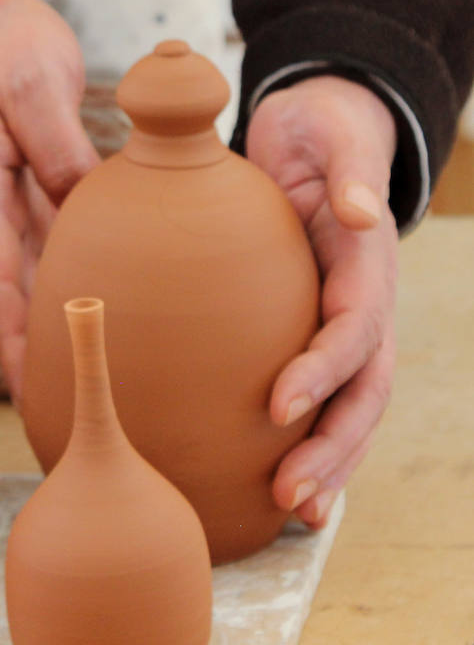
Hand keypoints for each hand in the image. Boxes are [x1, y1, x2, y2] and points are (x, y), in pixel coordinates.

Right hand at [0, 0, 98, 400]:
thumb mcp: (30, 80)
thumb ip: (57, 143)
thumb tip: (86, 202)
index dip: (10, 336)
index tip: (32, 387)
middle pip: (7, 299)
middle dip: (31, 358)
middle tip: (64, 411)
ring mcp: (7, 211)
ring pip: (31, 284)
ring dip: (53, 332)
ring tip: (86, 380)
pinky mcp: (32, 202)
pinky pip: (55, 252)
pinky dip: (76, 286)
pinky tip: (106, 313)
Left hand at [246, 75, 398, 527]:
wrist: (321, 134)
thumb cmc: (320, 133)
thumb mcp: (333, 133)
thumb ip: (350, 169)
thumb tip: (363, 212)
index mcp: (366, 263)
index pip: (353, 328)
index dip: (323, 370)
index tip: (279, 408)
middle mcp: (364, 304)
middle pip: (363, 388)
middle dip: (332, 445)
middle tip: (289, 495)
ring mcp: (346, 324)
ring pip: (352, 407)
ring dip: (330, 463)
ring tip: (297, 511)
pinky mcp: (316, 330)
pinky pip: (324, 395)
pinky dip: (313, 442)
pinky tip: (287, 487)